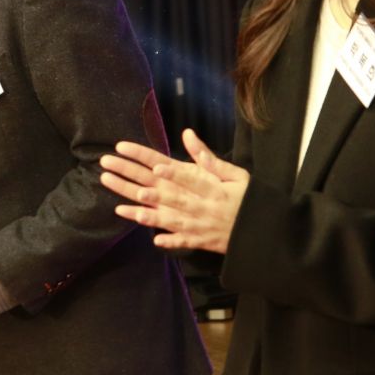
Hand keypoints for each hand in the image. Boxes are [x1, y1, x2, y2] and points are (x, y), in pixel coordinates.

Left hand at [100, 127, 248, 253]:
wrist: (264, 232)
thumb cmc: (249, 200)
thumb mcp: (237, 176)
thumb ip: (210, 159)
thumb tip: (187, 134)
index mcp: (210, 187)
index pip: (183, 174)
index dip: (165, 168)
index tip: (147, 161)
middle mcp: (201, 205)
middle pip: (165, 193)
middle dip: (137, 184)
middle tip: (109, 172)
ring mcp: (199, 225)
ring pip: (168, 219)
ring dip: (144, 214)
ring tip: (119, 208)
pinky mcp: (201, 241)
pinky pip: (182, 241)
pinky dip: (168, 240)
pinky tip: (152, 239)